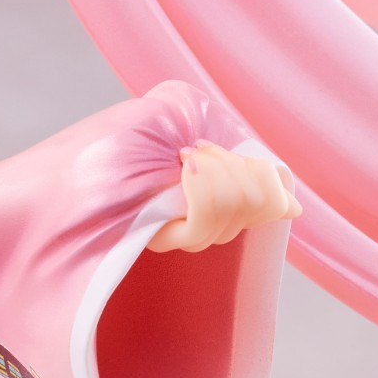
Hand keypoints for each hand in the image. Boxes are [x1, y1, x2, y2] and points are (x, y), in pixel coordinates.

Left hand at [146, 139, 300, 252]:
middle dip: (235, 164)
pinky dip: (203, 182)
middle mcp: (212, 230)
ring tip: (184, 156)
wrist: (82, 158)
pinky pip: (209, 216)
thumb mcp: (191, 136)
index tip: (232, 153)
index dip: (266, 175)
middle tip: (198, 149)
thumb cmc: (132, 141)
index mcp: (225, 208)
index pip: (276, 205)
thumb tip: (294, 209)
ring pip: (239, 203)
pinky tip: (182, 166)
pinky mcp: (172, 241)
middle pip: (261, 200)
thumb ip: (242, 170)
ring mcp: (192, 237)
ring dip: (216, 168)